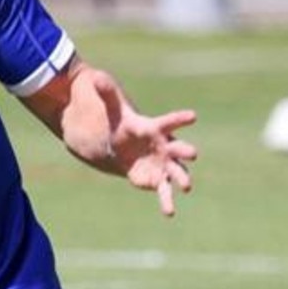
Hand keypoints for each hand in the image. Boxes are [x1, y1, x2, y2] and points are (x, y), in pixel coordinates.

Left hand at [94, 72, 197, 216]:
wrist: (115, 144)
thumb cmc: (118, 123)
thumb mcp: (110, 108)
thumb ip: (106, 93)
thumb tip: (94, 76)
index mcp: (152, 128)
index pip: (168, 122)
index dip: (179, 119)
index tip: (193, 115)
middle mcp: (162, 146)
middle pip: (176, 148)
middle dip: (184, 151)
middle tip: (193, 153)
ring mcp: (160, 164)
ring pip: (175, 172)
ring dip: (182, 178)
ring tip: (187, 187)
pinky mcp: (153, 179)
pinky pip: (162, 191)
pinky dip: (166, 200)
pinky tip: (169, 212)